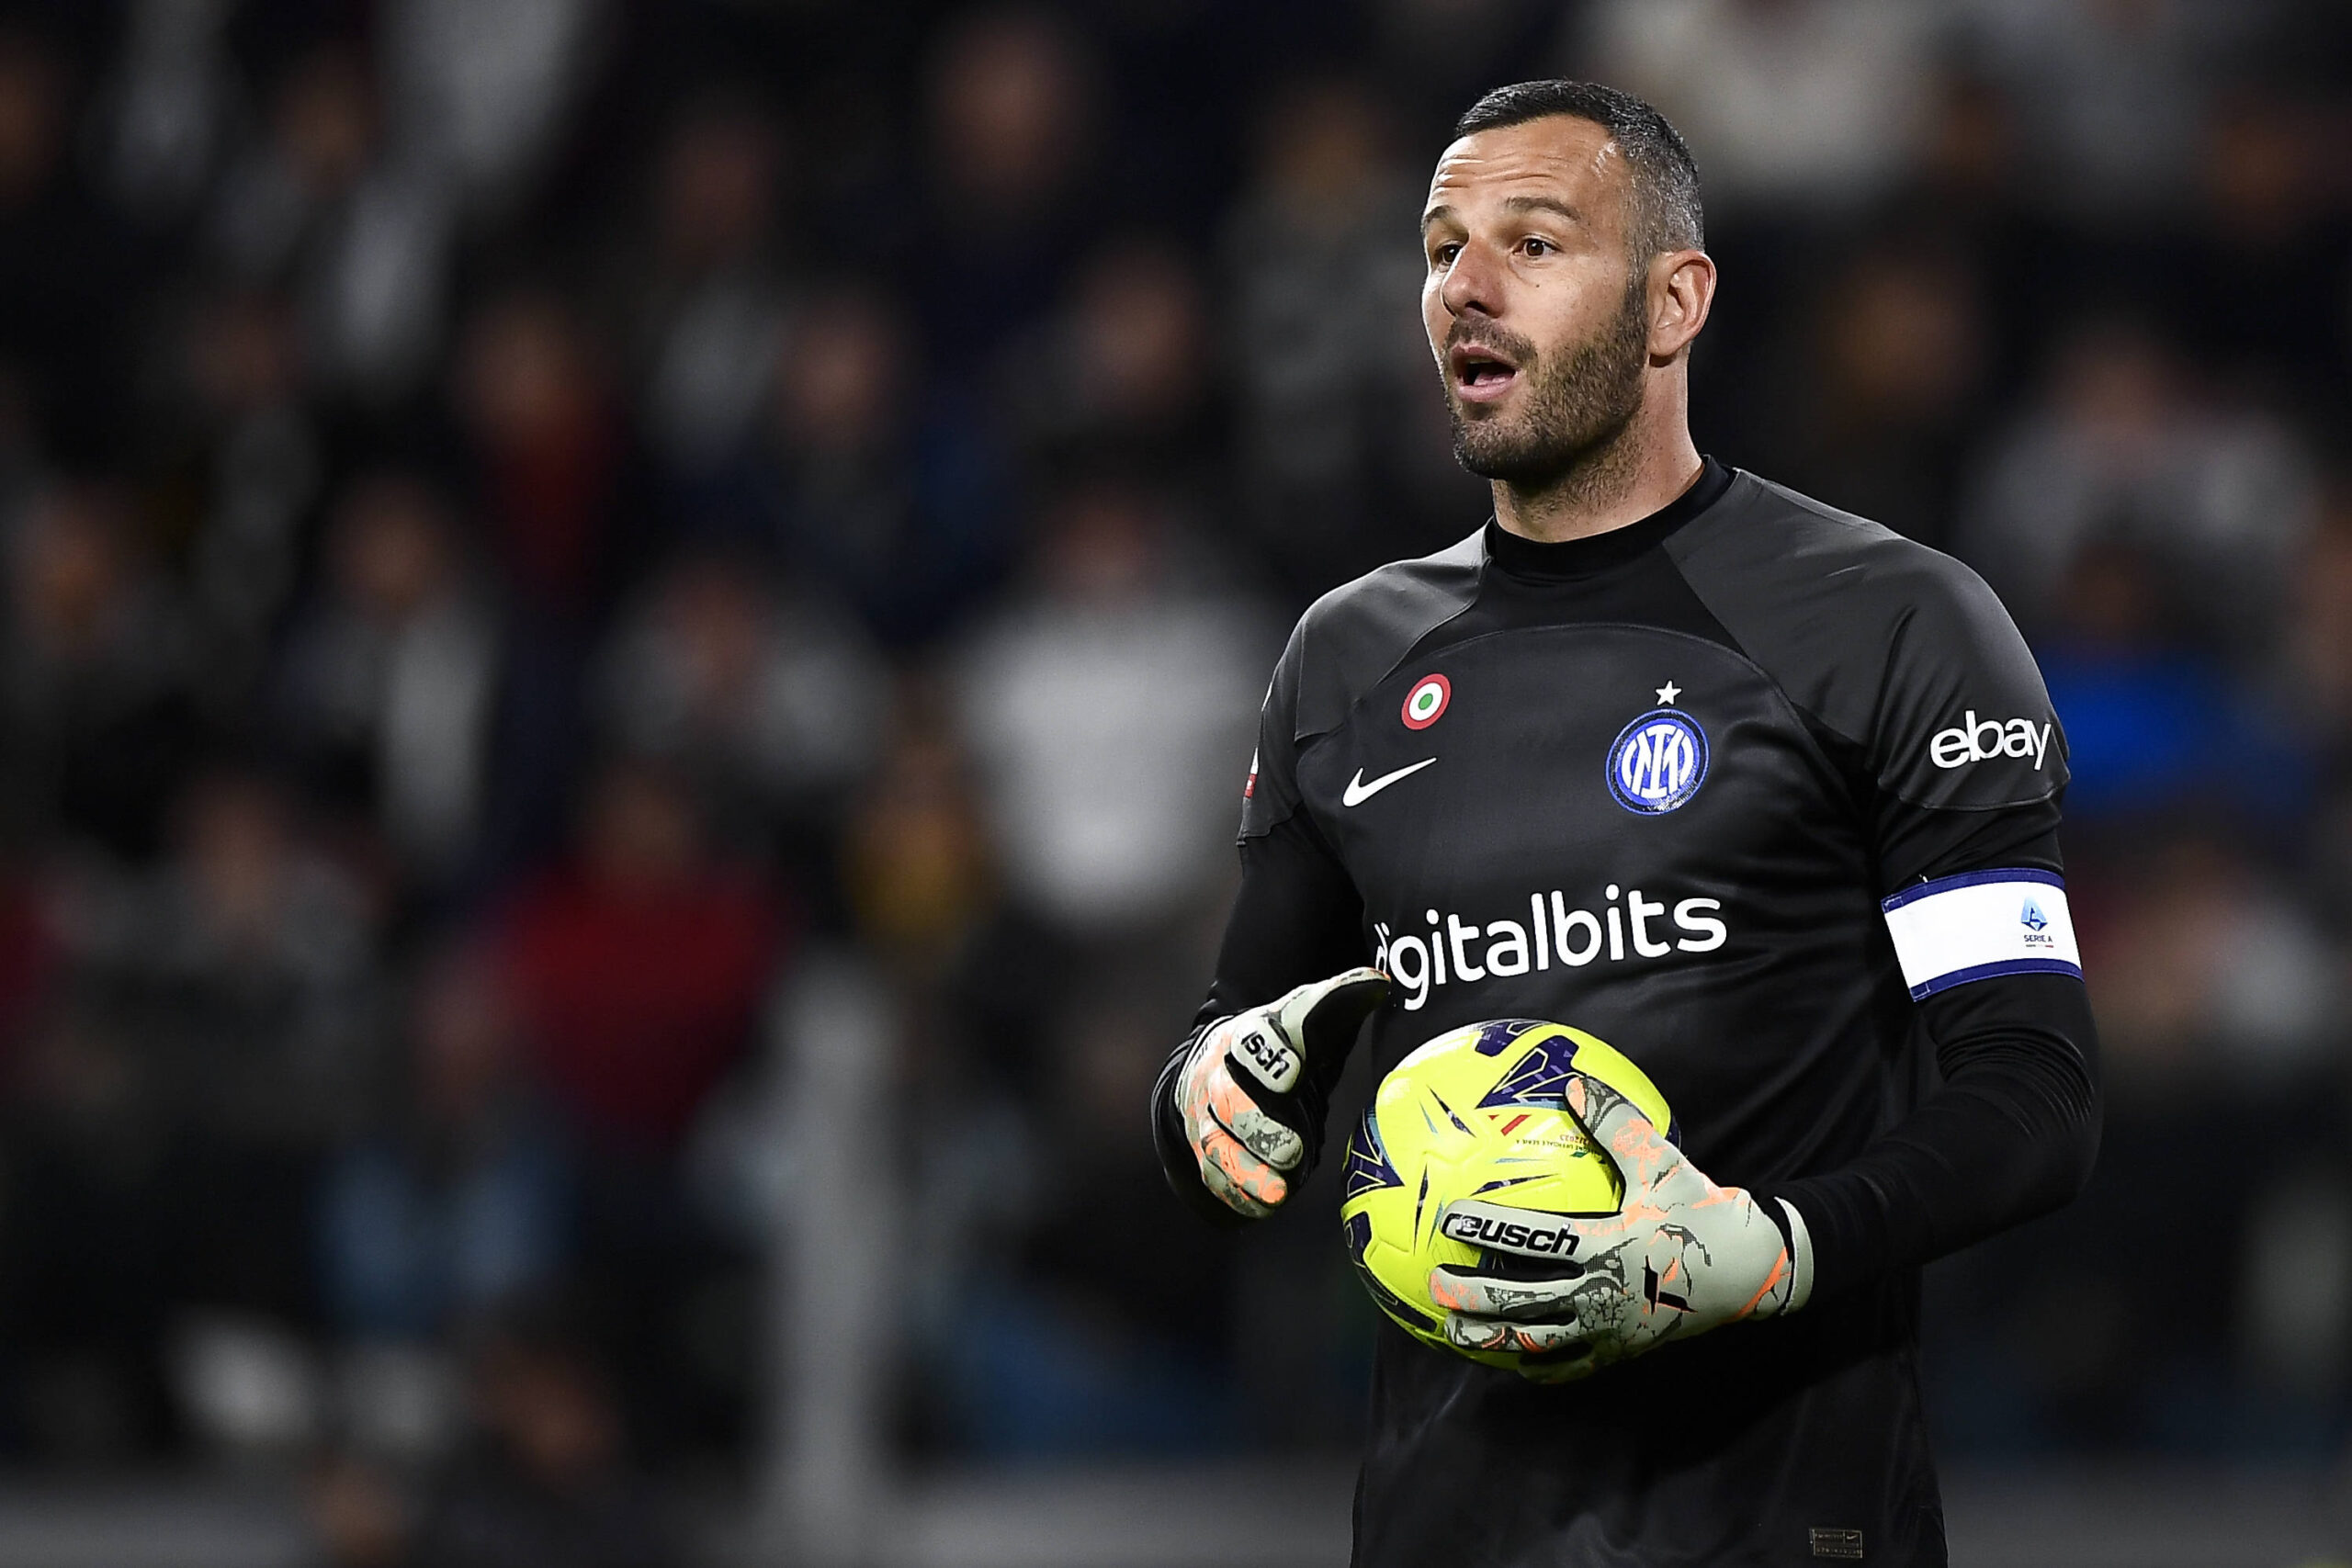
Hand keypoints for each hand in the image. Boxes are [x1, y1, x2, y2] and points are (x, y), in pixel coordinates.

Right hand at [1175, 967, 1387, 1217]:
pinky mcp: (1205, 1154)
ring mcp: (1205, 1118)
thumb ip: (1339, 1000)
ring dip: (1244, 1170)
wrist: (1218, 1069)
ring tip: (1277, 1191)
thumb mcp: (1305, 1019)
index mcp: (1245, 1039)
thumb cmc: (1279, 1046)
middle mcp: (1218, 1078)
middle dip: (1257, 1127)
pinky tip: (1262, 1205)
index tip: (1294, 1072)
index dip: (1270, 1059)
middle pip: (1228, 1101)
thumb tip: (1379, 981)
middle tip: (1291, 1149)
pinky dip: (1235, 1193)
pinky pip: (1213, 1177)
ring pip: (1215, 1144)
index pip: (1252, 1045)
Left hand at [1428, 1072, 1812, 1380]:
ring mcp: (1611, 1329)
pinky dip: (1541, 1369)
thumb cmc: (1703, 1210)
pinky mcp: (1624, 1352)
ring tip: (1454, 1335)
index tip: (1448, 1219)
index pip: (1534, 1239)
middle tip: (1433, 1287)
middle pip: (1523, 1302)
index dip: (1488, 1230)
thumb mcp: (1663, 1162)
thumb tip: (1574, 1081)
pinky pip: (1574, 1368)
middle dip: (1473, 1298)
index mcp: (1605, 1245)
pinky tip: (1516, 1365)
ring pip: (1540, 1344)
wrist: (1753, 1270)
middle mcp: (1601, 1293)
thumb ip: (1617, 1122)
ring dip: (1493, 1340)